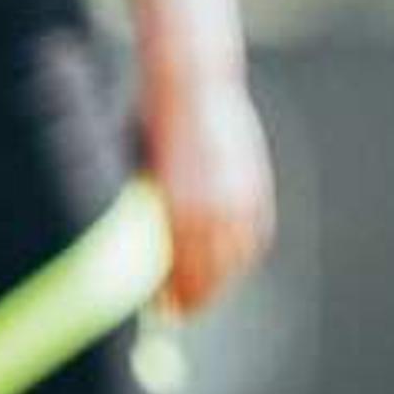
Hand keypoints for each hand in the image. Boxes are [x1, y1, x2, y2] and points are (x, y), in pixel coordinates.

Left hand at [146, 63, 274, 312]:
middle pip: (208, 276)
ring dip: (219, 280)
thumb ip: (143, 218)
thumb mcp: (136, 175)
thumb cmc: (148, 126)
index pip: (177, 276)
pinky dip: (241, 255)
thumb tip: (136, 262)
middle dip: (194, 297)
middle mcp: (211, 209)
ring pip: (235, 261)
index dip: (170, 300)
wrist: (190, 80)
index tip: (163, 313)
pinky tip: (228, 262)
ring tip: (203, 290)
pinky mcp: (257, 187)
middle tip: (181, 312)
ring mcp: (238, 199)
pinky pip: (254, 238)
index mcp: (175, 210)